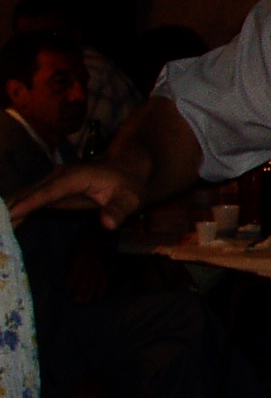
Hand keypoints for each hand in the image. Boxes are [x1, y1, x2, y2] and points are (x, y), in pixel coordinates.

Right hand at [8, 161, 145, 229]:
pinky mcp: (49, 190)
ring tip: (0, 229)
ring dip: (8, 211)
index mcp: (73, 178)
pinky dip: (14, 210)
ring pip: (23, 196)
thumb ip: (118, 211)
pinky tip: (5, 224)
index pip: (46, 193)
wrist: (126, 168)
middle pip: (27, 194)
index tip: (9, 214)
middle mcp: (57, 177)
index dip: (28, 203)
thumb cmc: (128, 184)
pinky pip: (28, 200)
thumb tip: (108, 224)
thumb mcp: (129, 199)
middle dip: (9, 210)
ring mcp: (51, 182)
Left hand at [66, 238, 110, 304]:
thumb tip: (70, 284)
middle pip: (85, 280)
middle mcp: (89, 264)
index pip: (74, 276)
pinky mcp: (103, 270)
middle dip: (81, 292)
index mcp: (78, 260)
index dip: (71, 286)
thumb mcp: (69, 256)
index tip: (69, 294)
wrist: (92, 242)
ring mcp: (98, 267)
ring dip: (91, 293)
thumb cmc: (76, 250)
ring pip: (94, 282)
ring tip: (87, 301)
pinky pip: (103, 281)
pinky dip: (101, 290)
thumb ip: (69, 269)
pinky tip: (98, 298)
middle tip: (78, 301)